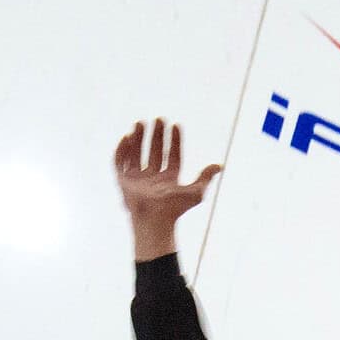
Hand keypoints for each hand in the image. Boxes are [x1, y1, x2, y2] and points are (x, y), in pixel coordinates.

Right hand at [115, 119, 221, 260]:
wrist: (154, 219)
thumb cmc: (175, 209)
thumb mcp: (195, 192)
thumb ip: (205, 177)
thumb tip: (220, 166)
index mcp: (169, 180)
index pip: (172, 156)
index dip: (174, 141)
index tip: (176, 125)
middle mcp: (153, 179)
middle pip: (154, 152)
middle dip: (156, 135)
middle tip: (159, 119)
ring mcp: (137, 180)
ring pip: (136, 154)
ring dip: (138, 138)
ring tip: (141, 122)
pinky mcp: (123, 182)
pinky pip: (120, 163)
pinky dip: (122, 150)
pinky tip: (127, 137)